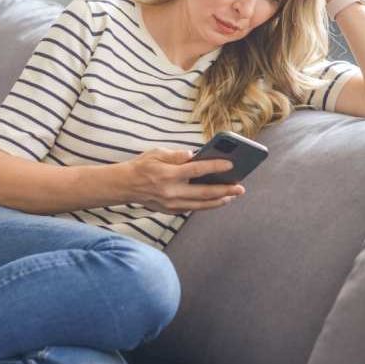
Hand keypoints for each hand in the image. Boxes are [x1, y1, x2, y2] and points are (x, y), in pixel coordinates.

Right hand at [121, 149, 244, 214]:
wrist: (124, 185)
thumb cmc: (141, 166)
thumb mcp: (156, 153)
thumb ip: (176, 155)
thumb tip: (194, 156)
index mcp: (168, 174)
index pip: (197, 170)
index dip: (215, 167)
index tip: (231, 165)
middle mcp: (171, 191)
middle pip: (204, 192)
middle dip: (225, 190)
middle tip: (240, 188)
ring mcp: (170, 203)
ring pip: (200, 205)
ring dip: (218, 201)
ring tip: (231, 196)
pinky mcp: (169, 210)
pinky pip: (192, 208)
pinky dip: (204, 205)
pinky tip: (214, 200)